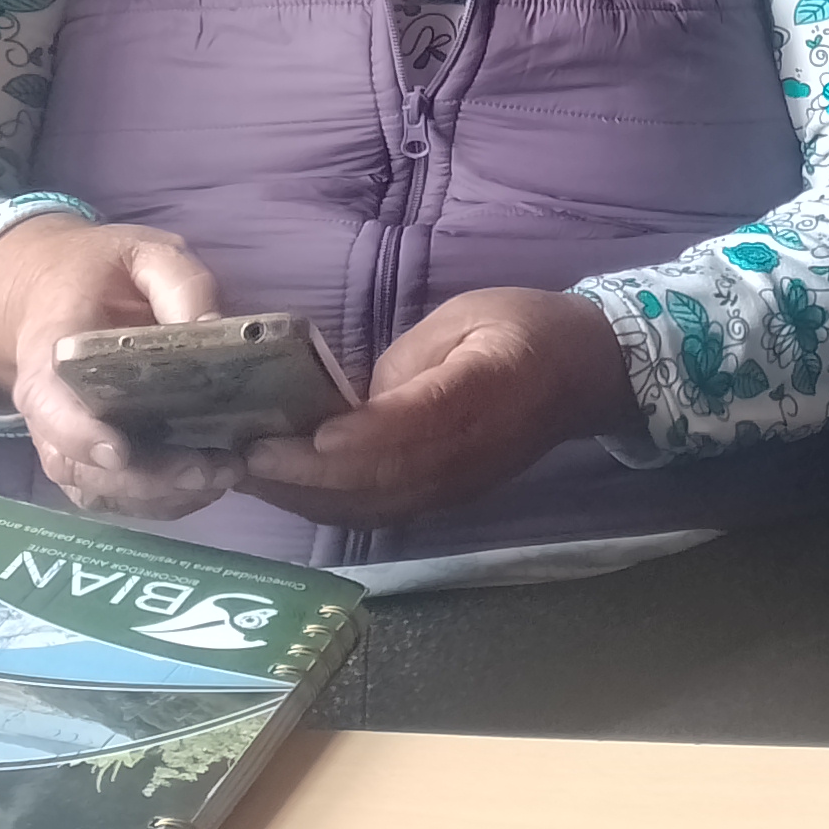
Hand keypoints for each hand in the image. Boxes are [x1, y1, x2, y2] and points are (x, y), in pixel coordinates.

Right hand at [0, 214, 242, 521]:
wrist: (52, 291)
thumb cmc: (100, 271)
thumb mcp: (143, 254)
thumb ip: (179, 285)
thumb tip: (215, 332)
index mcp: (50, 351)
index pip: (49, 404)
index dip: (78, 434)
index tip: (119, 453)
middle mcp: (48, 409)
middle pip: (78, 464)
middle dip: (144, 478)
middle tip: (211, 469)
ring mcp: (65, 440)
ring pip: (98, 491)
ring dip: (158, 497)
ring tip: (222, 477)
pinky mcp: (90, 459)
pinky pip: (114, 497)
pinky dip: (158, 502)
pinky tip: (208, 484)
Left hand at [238, 288, 635, 529]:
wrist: (585, 373)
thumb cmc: (523, 328)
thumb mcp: (465, 317)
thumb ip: (405, 364)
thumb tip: (345, 408)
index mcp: (484, 390)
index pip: (415, 426)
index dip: (361, 438)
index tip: (306, 438)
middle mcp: (469, 453)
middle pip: (382, 478)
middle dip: (307, 476)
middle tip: (243, 457)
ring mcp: (457, 485)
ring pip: (373, 505)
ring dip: (306, 498)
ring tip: (248, 474)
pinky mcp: (445, 499)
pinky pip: (379, 511)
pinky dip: (327, 506)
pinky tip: (287, 489)